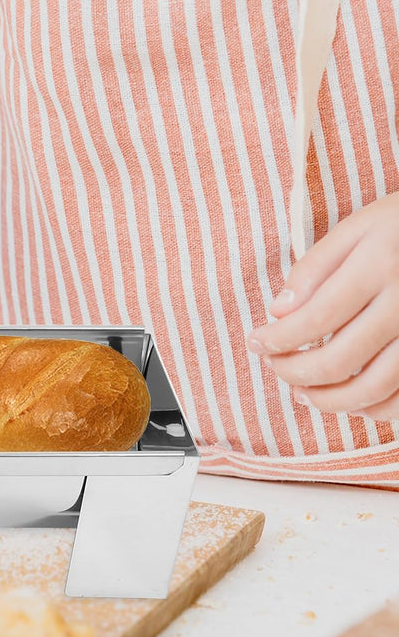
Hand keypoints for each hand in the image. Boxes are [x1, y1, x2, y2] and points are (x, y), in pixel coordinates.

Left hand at [247, 192, 398, 419]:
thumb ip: (315, 267)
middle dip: (294, 372)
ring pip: (373, 388)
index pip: (316, 318)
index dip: (278, 339)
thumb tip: (278, 313)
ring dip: (328, 400)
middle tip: (275, 366)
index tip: (256, 343)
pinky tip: (349, 401)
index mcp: (380, 265)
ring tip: (302, 392)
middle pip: (339, 360)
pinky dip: (373, 409)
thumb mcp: (359, 227)